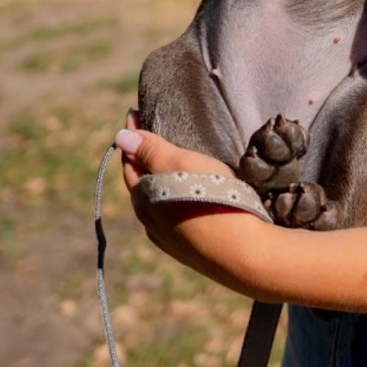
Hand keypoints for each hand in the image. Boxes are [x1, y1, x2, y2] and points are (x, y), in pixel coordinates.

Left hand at [118, 113, 274, 296]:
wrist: (246, 253)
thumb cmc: (213, 199)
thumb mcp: (182, 165)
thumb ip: (151, 151)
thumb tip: (120, 137)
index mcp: (143, 199)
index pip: (129, 161)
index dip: (132, 135)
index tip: (135, 112)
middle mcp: (150, 222)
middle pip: (141, 183)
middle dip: (143, 157)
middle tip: (152, 132)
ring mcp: (170, 239)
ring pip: (157, 202)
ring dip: (159, 180)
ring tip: (172, 161)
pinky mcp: (190, 249)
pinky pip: (174, 217)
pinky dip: (174, 198)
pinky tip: (188, 195)